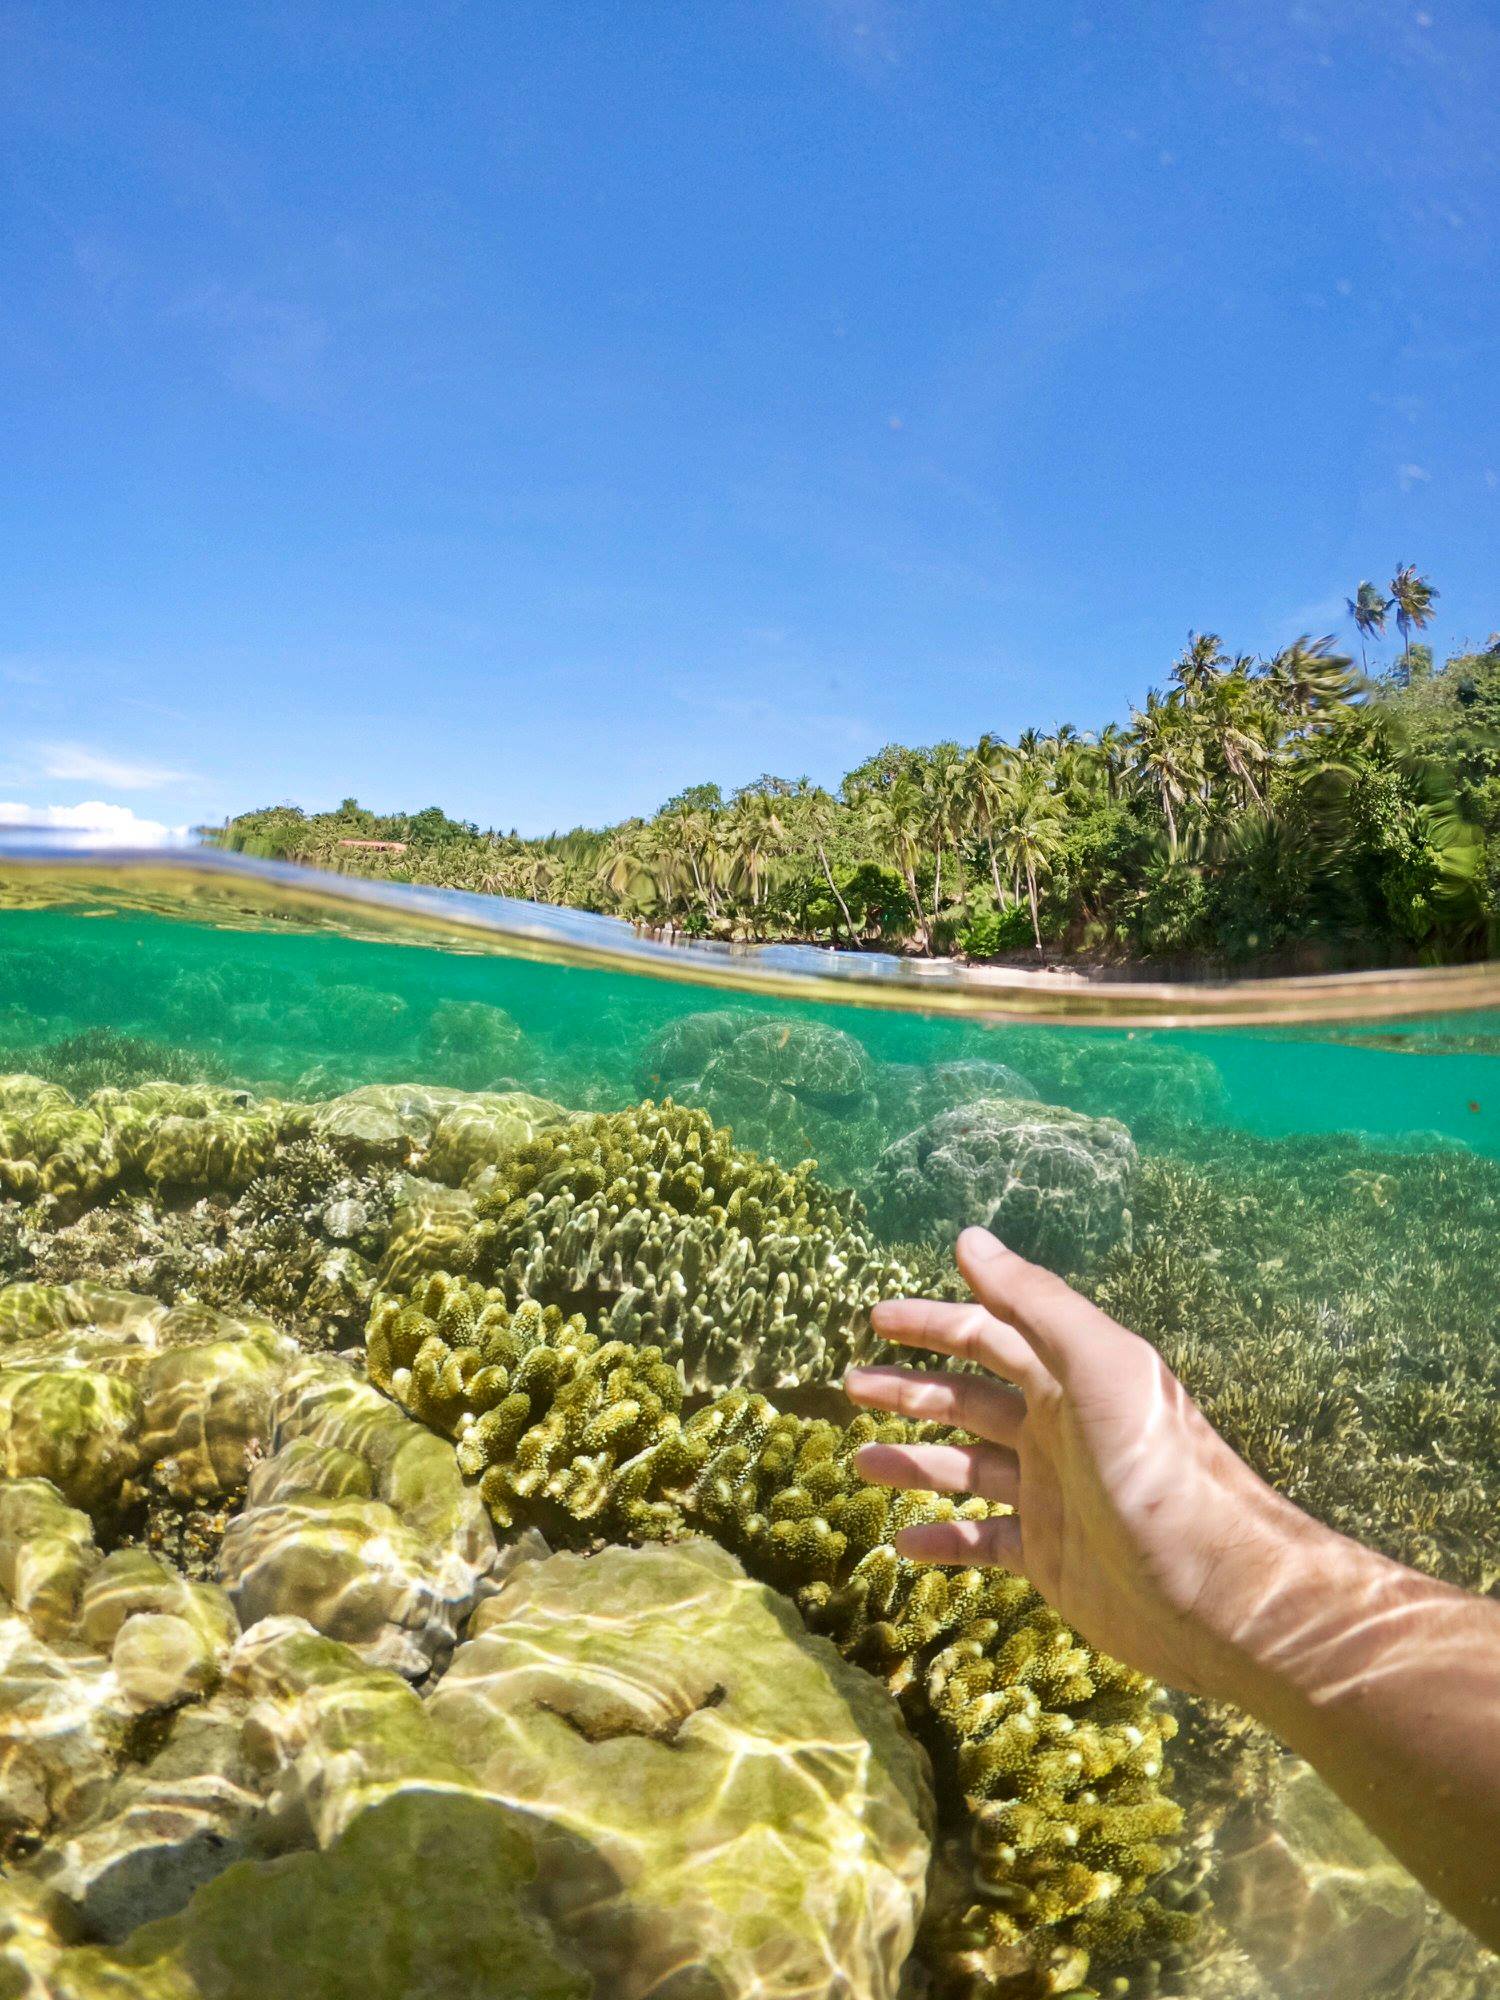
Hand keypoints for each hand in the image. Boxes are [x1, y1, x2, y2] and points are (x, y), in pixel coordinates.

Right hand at [845, 1226, 1318, 1697]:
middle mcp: (1056, 1429)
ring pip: (964, 1467)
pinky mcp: (1049, 1558)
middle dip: (911, 1388)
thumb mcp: (1098, 1364)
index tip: (875, 1318)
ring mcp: (1050, 1494)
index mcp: (1068, 1377)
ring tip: (859, 1461)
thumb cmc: (1157, 1466)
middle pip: (968, 1398)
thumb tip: (967, 1237)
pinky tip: (900, 1542)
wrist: (1212, 1590)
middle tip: (852, 1383)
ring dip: (912, 1460)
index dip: (933, 1322)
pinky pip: (981, 1540)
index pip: (988, 1333)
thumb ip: (1034, 1300)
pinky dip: (941, 1539)